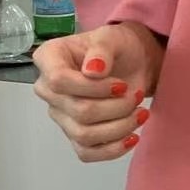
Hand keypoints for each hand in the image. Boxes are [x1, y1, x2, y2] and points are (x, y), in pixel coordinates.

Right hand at [33, 22, 164, 162]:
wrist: (133, 63)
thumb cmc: (118, 46)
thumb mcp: (113, 37)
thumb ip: (102, 49)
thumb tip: (93, 71)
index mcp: (49, 59)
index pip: (59, 81)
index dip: (93, 88)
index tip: (121, 85)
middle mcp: (48, 89)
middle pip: (78, 111)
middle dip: (116, 107)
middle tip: (136, 97)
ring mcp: (60, 114)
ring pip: (84, 135)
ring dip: (120, 128)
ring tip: (140, 113)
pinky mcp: (75, 134)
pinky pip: (87, 152)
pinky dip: (113, 149)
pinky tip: (132, 137)